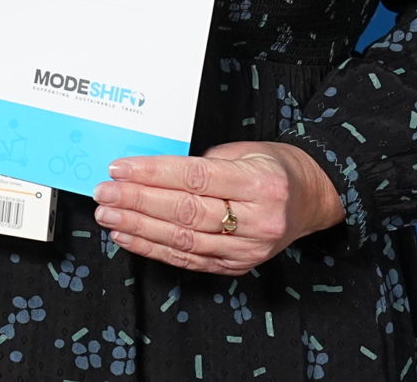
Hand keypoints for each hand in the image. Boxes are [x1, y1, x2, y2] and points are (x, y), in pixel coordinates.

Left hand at [94, 142, 345, 273]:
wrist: (312, 199)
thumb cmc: (272, 168)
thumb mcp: (243, 151)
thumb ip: (200, 164)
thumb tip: (148, 170)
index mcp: (260, 184)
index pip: (196, 179)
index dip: (153, 174)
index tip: (120, 168)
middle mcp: (257, 220)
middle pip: (186, 212)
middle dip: (137, 202)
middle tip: (105, 193)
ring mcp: (248, 249)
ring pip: (183, 240)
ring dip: (138, 228)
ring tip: (108, 215)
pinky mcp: (237, 266)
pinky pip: (188, 260)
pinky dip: (153, 249)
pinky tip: (128, 236)